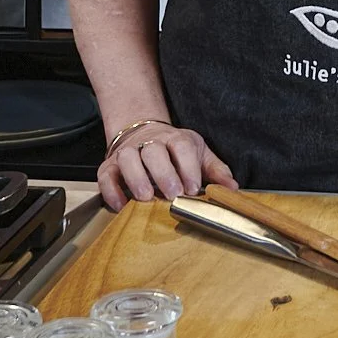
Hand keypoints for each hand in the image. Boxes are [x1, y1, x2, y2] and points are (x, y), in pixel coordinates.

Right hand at [98, 122, 237, 210]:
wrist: (142, 133)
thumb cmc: (174, 149)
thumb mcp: (199, 154)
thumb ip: (215, 170)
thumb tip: (231, 188)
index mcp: (175, 139)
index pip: (182, 147)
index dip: (188, 167)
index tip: (194, 187)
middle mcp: (150, 143)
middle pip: (154, 152)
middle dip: (163, 173)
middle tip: (172, 194)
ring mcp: (128, 153)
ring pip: (128, 158)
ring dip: (136, 178)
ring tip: (145, 197)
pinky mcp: (110, 166)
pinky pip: (106, 176)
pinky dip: (111, 190)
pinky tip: (120, 204)